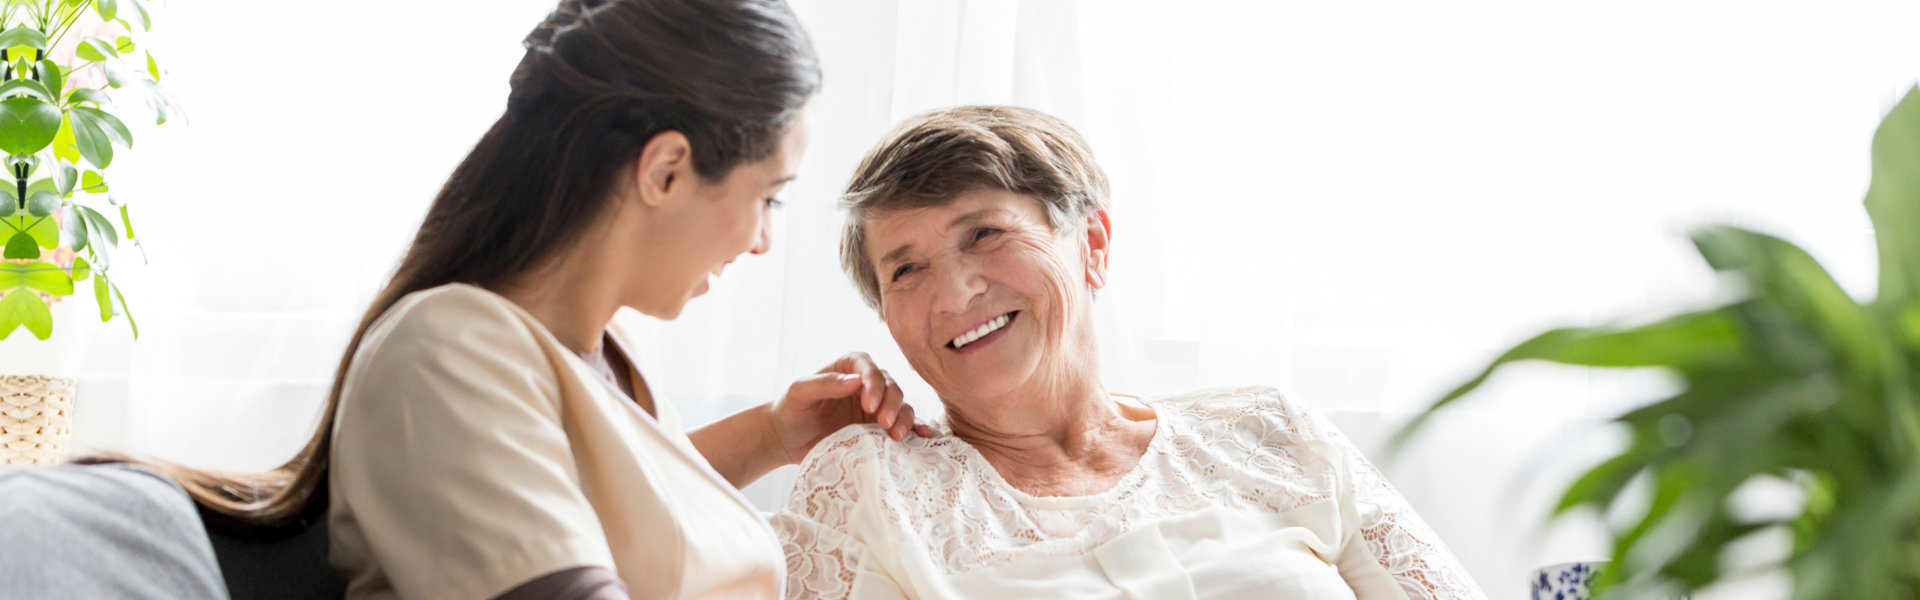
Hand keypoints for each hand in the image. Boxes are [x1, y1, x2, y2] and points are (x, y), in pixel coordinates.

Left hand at [768, 352, 931, 462]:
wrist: (787, 439)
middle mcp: (866, 384)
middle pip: (890, 386)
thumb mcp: (799, 393)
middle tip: (884, 424)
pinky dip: (915, 429)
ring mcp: (876, 407)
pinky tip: (921, 436)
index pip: (868, 367)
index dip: (874, 384)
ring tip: (897, 435)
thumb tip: (855, 381)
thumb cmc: (790, 410)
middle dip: (892, 404)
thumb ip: (825, 384)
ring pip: (901, 405)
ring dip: (904, 418)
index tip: (869, 405)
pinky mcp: (879, 428)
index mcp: (848, 367)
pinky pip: (902, 425)